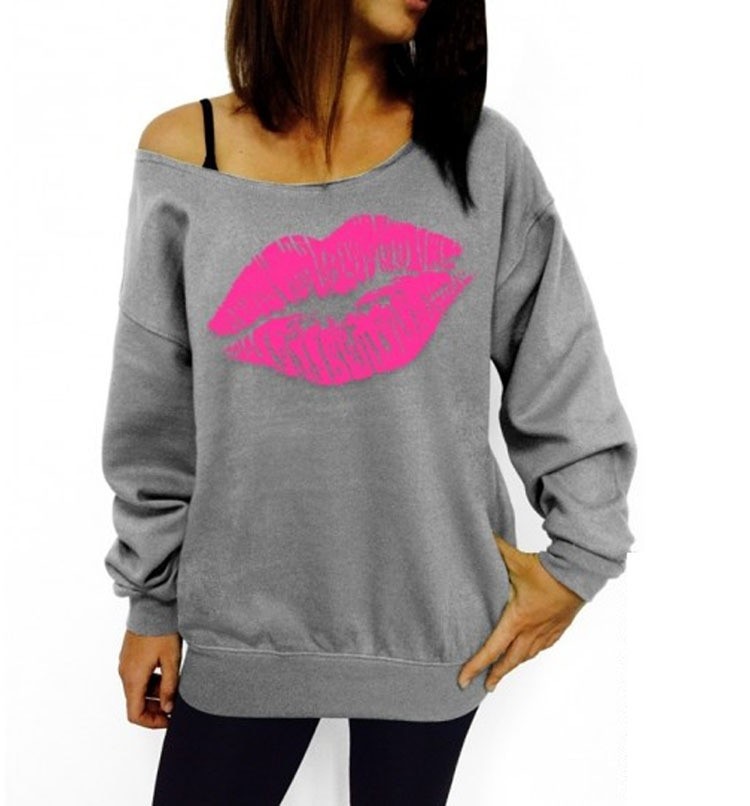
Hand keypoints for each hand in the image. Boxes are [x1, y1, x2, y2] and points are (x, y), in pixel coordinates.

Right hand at [118, 629, 181, 727]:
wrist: (152, 605)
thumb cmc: (161, 630)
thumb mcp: (171, 660)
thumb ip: (170, 687)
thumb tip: (168, 708)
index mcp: (133, 678)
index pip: (135, 713)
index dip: (152, 722)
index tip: (169, 719)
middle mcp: (125, 673)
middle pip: (136, 703)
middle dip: (155, 709)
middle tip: (175, 706)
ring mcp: (126, 664)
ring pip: (138, 690)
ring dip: (154, 695)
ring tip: (175, 688)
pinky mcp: (130, 656)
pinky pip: (138, 677)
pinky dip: (151, 682)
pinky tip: (168, 674)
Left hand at [457, 533, 584, 691]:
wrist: (580, 575)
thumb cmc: (549, 571)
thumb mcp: (517, 560)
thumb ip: (496, 549)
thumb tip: (480, 535)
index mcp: (517, 619)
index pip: (492, 648)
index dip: (476, 666)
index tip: (463, 679)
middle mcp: (531, 631)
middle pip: (509, 661)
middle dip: (495, 675)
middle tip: (484, 687)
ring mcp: (546, 632)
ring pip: (526, 657)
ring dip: (512, 667)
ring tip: (502, 674)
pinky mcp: (557, 629)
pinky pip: (541, 648)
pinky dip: (529, 655)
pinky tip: (526, 654)